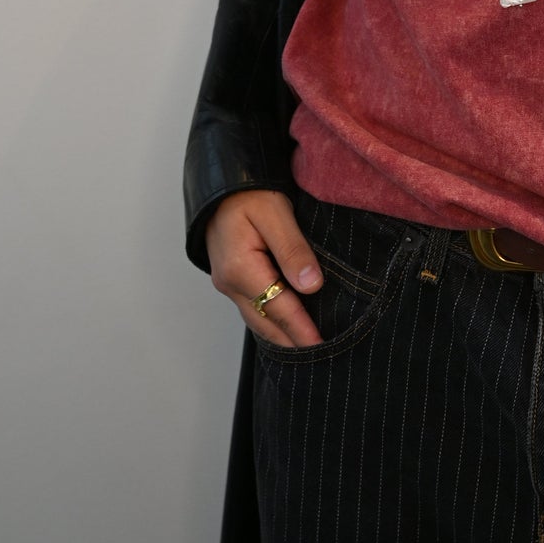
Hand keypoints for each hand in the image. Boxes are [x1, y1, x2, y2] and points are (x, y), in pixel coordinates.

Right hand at [205, 189, 323, 348]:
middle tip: (321, 355)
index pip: (279, 307)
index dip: (302, 328)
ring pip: (258, 318)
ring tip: (308, 348)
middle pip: (266, 321)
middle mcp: (230, 283)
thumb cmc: (249, 194)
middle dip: (292, 340)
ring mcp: (228, 283)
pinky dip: (272, 320)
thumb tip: (311, 286)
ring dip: (282, 335)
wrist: (222, 186)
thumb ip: (293, 250)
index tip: (321, 345)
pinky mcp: (232, 279)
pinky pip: (254, 307)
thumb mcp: (276, 214)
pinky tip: (287, 326)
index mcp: (240, 269)